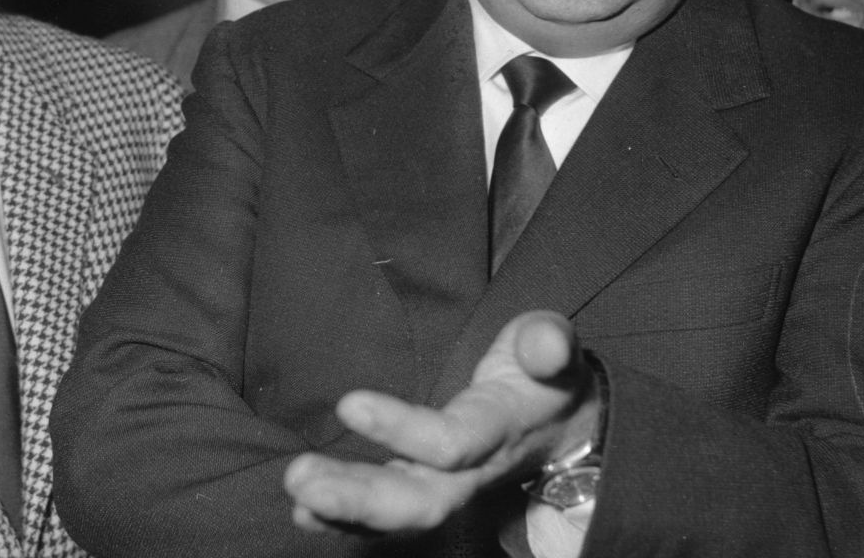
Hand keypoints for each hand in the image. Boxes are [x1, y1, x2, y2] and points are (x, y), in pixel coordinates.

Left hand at [283, 310, 599, 533]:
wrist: (565, 426)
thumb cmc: (544, 372)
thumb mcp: (551, 347)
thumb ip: (547, 343)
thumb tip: (545, 344)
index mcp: (501, 428)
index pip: (452, 442)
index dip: (403, 428)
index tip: (348, 404)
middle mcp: (474, 471)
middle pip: (420, 499)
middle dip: (360, 496)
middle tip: (300, 476)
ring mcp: (449, 488)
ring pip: (400, 514)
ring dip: (344, 509)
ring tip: (298, 490)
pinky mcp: (428, 490)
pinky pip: (389, 518)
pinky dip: (346, 520)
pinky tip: (305, 513)